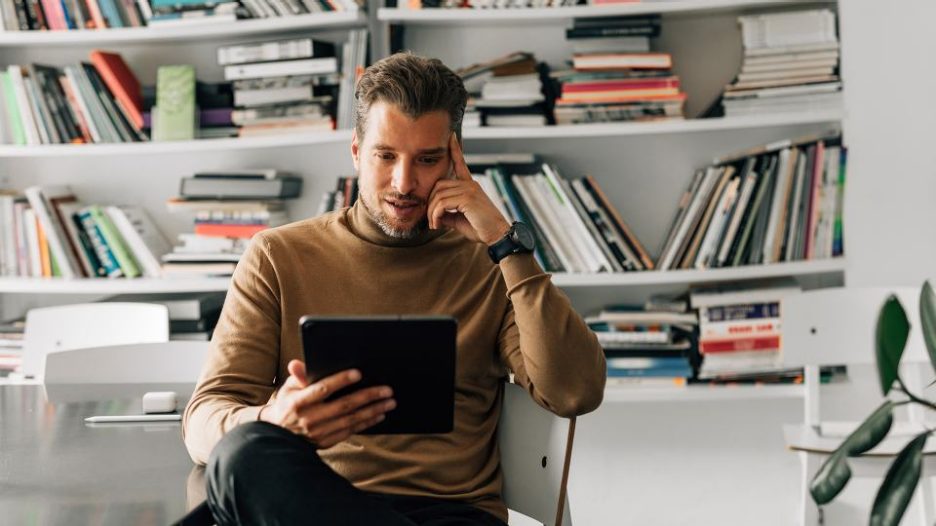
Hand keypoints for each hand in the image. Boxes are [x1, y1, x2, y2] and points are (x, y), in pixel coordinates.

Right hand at [260, 359, 395, 448]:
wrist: (279, 437)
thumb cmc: (287, 406)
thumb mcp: (288, 389)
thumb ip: (298, 376)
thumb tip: (297, 363)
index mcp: (299, 402)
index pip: (323, 389)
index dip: (341, 380)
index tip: (358, 373)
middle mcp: (310, 418)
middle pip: (344, 405)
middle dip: (368, 396)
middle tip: (387, 389)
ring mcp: (319, 432)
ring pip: (351, 419)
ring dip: (373, 410)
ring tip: (389, 402)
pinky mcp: (326, 442)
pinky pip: (351, 431)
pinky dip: (366, 423)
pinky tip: (379, 415)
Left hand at [427, 133, 510, 245]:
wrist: (497, 236)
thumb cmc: (481, 229)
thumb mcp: (460, 219)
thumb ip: (448, 213)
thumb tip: (435, 215)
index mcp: (470, 186)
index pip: (460, 163)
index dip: (455, 149)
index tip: (451, 136)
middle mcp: (470, 184)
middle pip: (439, 184)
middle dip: (430, 203)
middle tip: (431, 220)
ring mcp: (469, 189)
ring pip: (439, 195)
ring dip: (432, 212)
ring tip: (434, 225)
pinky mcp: (468, 198)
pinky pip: (442, 203)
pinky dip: (436, 215)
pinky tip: (438, 225)